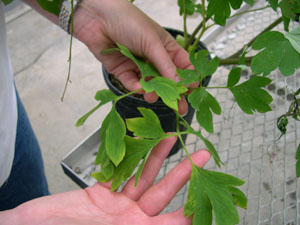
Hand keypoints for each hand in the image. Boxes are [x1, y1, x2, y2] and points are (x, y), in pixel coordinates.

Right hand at [0, 137, 209, 224]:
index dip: (191, 213)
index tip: (209, 194)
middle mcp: (130, 222)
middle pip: (162, 195)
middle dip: (183, 174)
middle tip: (202, 156)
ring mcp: (115, 207)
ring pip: (142, 178)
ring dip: (157, 158)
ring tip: (171, 139)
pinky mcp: (98, 194)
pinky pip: (116, 173)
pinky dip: (127, 158)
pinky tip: (139, 142)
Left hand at [72, 0, 192, 114]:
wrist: (97, 17)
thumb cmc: (129, 21)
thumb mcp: (152, 42)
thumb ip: (165, 65)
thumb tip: (180, 83)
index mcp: (165, 47)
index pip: (182, 65)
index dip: (187, 78)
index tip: (190, 91)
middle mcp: (153, 57)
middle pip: (167, 79)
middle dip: (172, 93)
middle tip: (179, 108)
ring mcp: (138, 65)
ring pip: (149, 84)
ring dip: (152, 91)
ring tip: (153, 97)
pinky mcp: (122, 70)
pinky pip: (131, 83)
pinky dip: (135, 86)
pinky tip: (137, 88)